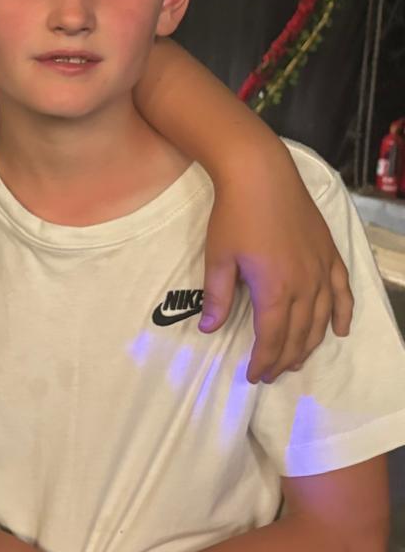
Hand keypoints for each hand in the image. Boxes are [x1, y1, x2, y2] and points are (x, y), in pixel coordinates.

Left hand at [203, 167, 352, 382]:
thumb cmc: (234, 216)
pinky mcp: (329, 253)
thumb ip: (218, 297)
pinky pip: (342, 291)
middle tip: (271, 374)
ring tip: (296, 361)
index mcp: (275, 290)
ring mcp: (321, 269)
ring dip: (309, 344)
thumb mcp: (219, 258)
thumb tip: (208, 329)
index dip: (263, 361)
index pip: (271, 338)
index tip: (253, 376)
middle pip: (297, 334)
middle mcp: (305, 285)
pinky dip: (343, 314)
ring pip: (321, 319)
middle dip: (284, 359)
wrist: (260, 175)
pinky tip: (340, 330)